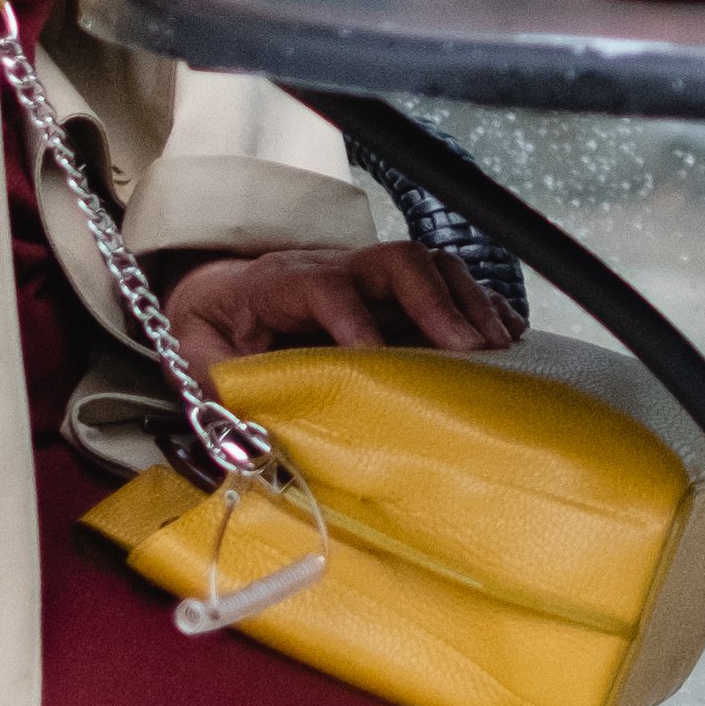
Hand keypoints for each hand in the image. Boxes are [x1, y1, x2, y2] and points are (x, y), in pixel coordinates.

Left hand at [164, 240, 522, 374]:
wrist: (219, 294)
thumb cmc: (212, 332)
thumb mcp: (196, 361)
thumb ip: (218, 394)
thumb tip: (245, 443)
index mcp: (280, 283)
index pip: (324, 286)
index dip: (354, 320)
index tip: (377, 360)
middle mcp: (335, 268)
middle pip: (395, 262)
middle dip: (436, 303)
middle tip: (469, 351)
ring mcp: (369, 276)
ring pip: (430, 266)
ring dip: (469, 303)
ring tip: (499, 348)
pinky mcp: (394, 292)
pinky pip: (448, 283)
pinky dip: (482, 306)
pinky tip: (509, 337)